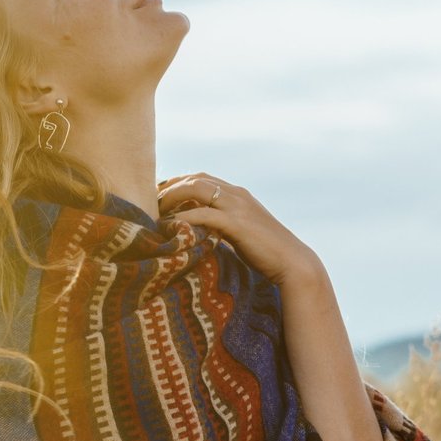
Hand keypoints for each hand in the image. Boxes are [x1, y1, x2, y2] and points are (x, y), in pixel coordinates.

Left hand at [157, 172, 321, 286]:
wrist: (292, 262)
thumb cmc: (266, 253)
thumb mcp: (241, 233)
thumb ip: (222, 226)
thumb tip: (198, 233)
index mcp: (237, 194)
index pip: (200, 178)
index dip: (175, 184)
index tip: (156, 197)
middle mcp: (236, 194)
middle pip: (194, 178)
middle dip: (168, 187)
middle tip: (148, 202)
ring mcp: (237, 206)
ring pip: (196, 189)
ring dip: (171, 198)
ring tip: (154, 213)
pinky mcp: (236, 223)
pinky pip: (203, 214)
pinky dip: (183, 219)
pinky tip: (170, 229)